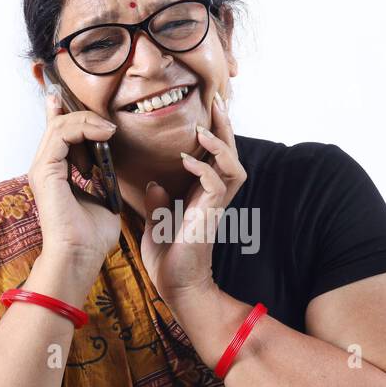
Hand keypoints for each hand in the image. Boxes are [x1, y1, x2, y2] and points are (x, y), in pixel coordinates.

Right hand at [27, 87, 122, 276]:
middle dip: (84, 116)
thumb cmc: (91, 236)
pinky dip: (82, 128)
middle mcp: (45, 168)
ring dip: (87, 122)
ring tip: (109, 131)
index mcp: (56, 174)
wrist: (80, 257)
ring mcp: (42, 168)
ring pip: (59, 125)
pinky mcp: (45, 171)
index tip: (67, 96)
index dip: (62, 112)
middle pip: (59, 124)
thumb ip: (103, 179)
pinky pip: (60, 134)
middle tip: (109, 126)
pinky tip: (103, 135)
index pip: (57, 134)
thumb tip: (110, 166)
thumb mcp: (103, 198)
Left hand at [140, 90, 245, 303]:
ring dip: (219, 144)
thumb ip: (157, 202)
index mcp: (202, 194)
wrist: (175, 287)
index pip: (213, 155)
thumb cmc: (167, 259)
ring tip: (203, 126)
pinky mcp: (210, 216)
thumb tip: (153, 182)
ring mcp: (215, 206)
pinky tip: (188, 158)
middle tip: (215, 99)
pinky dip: (203, 169)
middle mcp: (214, 197)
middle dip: (224, 125)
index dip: (213, 131)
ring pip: (232, 165)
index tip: (204, 108)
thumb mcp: (156, 224)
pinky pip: (216, 185)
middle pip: (230, 152)